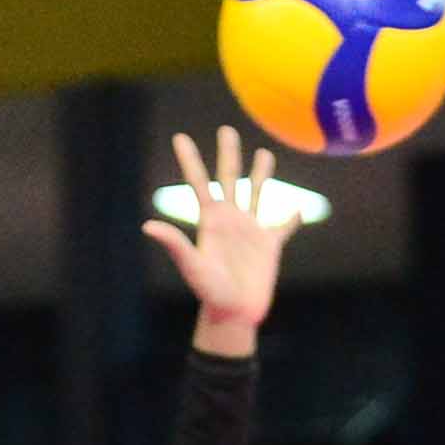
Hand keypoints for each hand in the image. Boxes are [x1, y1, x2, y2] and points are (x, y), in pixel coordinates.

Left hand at [143, 126, 299, 354]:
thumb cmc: (209, 292)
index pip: (198, 182)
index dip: (189, 159)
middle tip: (226, 130)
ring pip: (257, 192)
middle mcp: (230, 219)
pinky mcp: (270, 245)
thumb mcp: (191, 265)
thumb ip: (175, 243)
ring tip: (264, 153)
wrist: (234, 314)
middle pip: (229, 177)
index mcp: (210, 219)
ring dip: (261, 173)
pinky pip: (283, 227)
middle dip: (228, 153)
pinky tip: (297, 209)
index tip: (179, 137)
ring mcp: (250, 230)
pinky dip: (291, 218)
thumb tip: (147, 226)